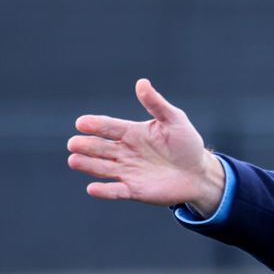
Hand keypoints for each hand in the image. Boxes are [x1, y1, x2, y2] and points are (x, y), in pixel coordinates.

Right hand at [67, 79, 225, 216]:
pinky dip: (104, 191)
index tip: (81, 123)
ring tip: (74, 160)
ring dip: (87, 165)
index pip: (108, 127)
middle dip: (85, 145)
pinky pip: (116, 190)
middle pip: (99, 148)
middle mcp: (124, 152)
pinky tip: (92, 189)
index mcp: (131, 133)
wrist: (199, 173)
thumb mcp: (175, 120)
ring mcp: (127, 171)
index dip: (95, 125)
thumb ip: (156, 104)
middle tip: (74, 144)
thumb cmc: (187, 144)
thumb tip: (142, 82)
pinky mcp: (134, 190)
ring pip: (102, 168)